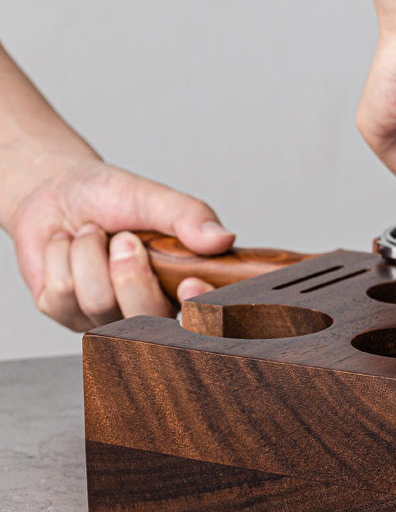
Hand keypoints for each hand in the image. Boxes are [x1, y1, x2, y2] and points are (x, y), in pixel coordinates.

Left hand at [6, 156, 224, 330]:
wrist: (57, 191)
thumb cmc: (112, 197)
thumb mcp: (154, 198)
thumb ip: (188, 216)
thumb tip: (221, 238)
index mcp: (181, 288)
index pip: (203, 321)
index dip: (200, 312)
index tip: (190, 284)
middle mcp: (148, 312)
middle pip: (146, 319)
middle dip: (129, 274)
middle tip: (124, 240)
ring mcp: (107, 318)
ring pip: (98, 303)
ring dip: (89, 253)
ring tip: (92, 234)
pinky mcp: (66, 315)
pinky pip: (61, 295)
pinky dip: (61, 256)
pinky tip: (67, 246)